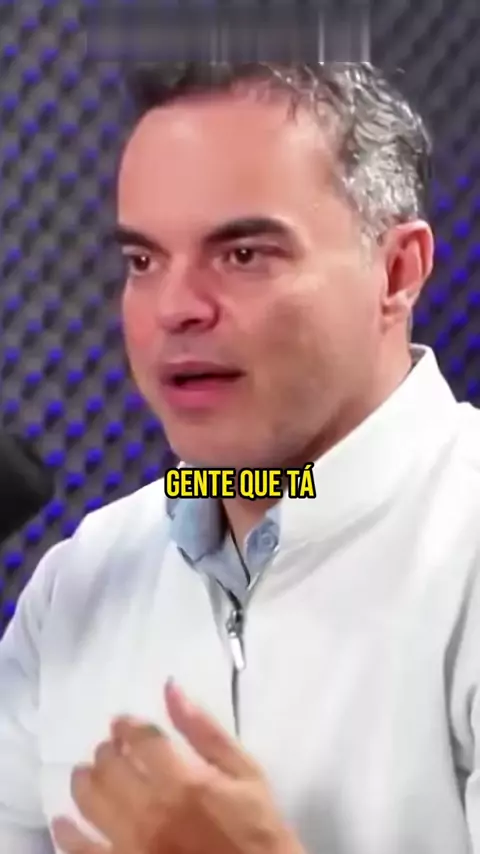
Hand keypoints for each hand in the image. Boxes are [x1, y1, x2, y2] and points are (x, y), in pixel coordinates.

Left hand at [52, 679, 304, 853]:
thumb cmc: (257, 829)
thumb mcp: (245, 773)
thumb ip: (206, 731)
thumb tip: (171, 689)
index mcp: (184, 781)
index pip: (141, 739)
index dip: (127, 725)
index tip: (122, 723)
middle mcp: (152, 811)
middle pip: (110, 766)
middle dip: (106, 750)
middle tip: (110, 748)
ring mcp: (132, 845)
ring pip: (90, 803)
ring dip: (84, 781)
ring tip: (88, 775)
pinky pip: (82, 851)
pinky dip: (67, 833)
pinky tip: (64, 821)